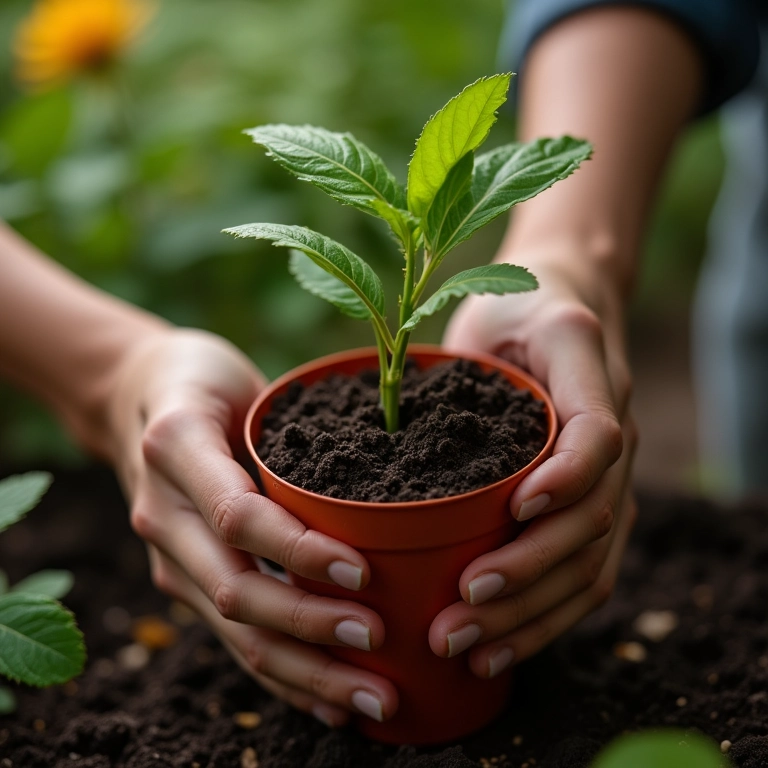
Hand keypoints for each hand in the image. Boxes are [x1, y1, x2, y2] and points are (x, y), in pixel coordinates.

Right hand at [106, 328, 397, 725]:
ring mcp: (168, 556)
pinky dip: (280, 675)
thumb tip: (373, 482)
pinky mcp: (181, 579)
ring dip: (304, 670)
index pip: (239, 516)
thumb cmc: (198, 379)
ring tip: (373, 698)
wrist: (129, 396)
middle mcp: (164, 514)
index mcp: (176, 450)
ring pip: (233, 629)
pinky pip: (229, 637)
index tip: (363, 572)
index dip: (300, 551)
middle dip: (310, 625)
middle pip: (235, 590)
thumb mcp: (237, 376)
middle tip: (380, 640)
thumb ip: (288, 425)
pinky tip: (328, 702)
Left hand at [429, 254, 636, 675]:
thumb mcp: (493, 312)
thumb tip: (391, 427)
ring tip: (465, 645)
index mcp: (592, 375)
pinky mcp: (587, 506)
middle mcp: (614, 433)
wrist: (562, 300)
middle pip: (591, 523)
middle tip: (458, 607)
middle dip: (525, 574)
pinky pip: (581, 574)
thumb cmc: (516, 306)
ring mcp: (607, 479)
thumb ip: (466, 360)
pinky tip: (495, 648)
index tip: (515, 508)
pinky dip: (542, 619)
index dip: (564, 478)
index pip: (597, 438)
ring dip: (530, 614)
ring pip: (588, 565)